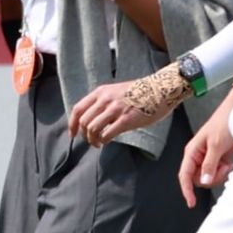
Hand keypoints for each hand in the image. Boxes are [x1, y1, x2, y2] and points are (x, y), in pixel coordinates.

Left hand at [69, 65, 188, 145]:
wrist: (160, 89)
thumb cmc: (139, 92)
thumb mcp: (115, 91)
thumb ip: (103, 102)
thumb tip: (92, 120)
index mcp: (101, 92)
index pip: (78, 109)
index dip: (72, 124)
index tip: (72, 134)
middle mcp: (105, 99)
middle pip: (84, 122)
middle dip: (84, 135)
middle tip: (91, 141)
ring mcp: (116, 109)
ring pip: (92, 129)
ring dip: (93, 140)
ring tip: (98, 143)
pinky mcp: (126, 120)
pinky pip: (107, 134)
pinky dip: (103, 141)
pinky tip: (107, 142)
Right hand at [178, 108, 232, 207]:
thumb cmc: (224, 123)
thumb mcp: (216, 145)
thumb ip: (209, 165)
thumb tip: (203, 181)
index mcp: (192, 151)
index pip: (184, 175)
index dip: (186, 190)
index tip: (191, 203)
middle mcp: (198, 156)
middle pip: (198, 179)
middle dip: (210, 178)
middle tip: (221, 168)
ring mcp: (208, 158)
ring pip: (208, 178)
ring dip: (219, 175)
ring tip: (226, 163)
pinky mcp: (218, 159)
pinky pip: (218, 174)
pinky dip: (224, 172)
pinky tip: (229, 163)